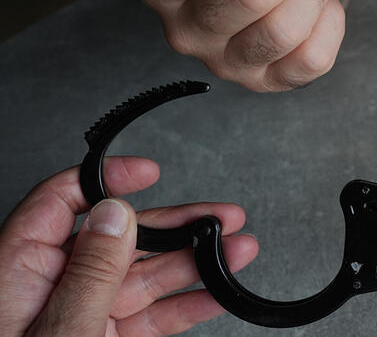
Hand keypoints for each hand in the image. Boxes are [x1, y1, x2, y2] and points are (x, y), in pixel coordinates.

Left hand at [0, 157, 258, 335]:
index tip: (149, 171)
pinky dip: (188, 305)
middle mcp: (51, 288)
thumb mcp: (59, 332)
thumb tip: (114, 212)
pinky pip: (152, 317)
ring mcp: (81, 318)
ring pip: (145, 278)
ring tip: (239, 251)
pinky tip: (219, 294)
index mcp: (19, 270)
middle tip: (223, 218)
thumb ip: (90, 271)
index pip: (62, 202)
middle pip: (120, 238)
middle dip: (177, 226)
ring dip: (196, 265)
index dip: (108, 179)